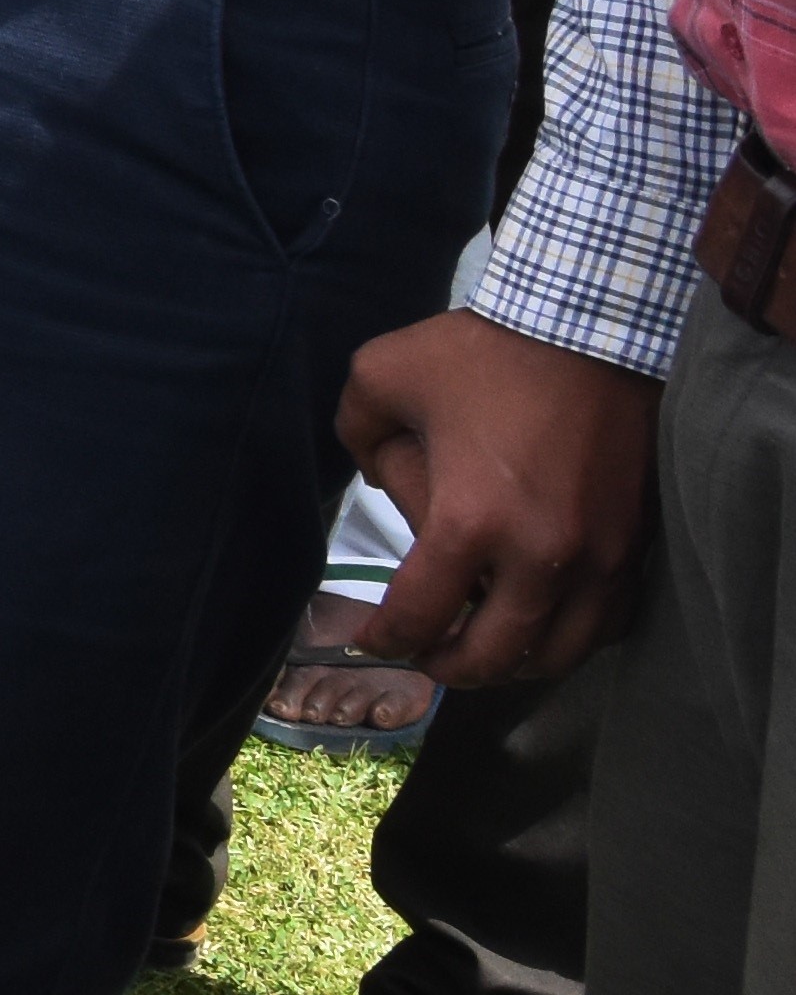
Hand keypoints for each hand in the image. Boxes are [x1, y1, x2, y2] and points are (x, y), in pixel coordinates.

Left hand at [339, 307, 665, 689]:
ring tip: (483, 649)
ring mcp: (599, 558)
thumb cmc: (483, 351)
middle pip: (494, 656)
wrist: (593, 327)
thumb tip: (374, 477)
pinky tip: (544, 621)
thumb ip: (359, 435)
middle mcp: (541, 557)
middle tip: (425, 659)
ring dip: (515, 663)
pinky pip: (609, 622)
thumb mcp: (381, 374)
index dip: (387, 640)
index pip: (422, 616)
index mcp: (470, 523)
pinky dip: (571, 637)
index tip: (369, 642)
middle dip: (450, 668)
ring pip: (560, 652)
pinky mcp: (636, 545)